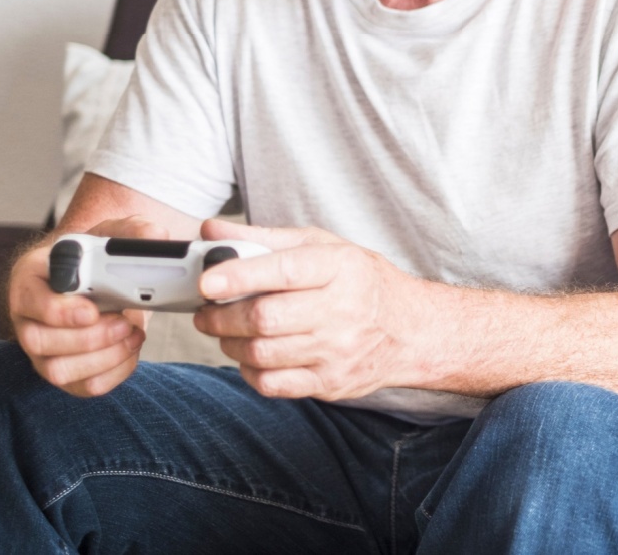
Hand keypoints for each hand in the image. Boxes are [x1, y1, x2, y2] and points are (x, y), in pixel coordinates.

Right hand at [10, 216, 160, 396]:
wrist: (99, 281)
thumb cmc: (97, 257)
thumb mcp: (112, 234)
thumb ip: (133, 231)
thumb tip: (157, 236)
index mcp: (30, 279)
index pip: (29, 301)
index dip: (59, 312)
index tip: (92, 310)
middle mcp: (28, 319)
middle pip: (40, 342)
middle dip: (89, 338)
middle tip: (125, 321)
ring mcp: (42, 351)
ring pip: (59, 371)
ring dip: (105, 356)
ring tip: (133, 333)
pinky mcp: (66, 372)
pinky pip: (84, 386)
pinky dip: (115, 372)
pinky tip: (131, 349)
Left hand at [193, 218, 425, 399]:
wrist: (410, 329)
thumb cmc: (360, 282)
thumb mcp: (323, 247)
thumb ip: (264, 239)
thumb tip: (210, 231)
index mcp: (341, 267)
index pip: (285, 271)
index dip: (240, 277)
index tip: (206, 281)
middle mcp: (343, 309)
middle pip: (265, 318)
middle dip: (222, 317)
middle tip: (207, 312)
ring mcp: (338, 350)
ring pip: (262, 353)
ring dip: (230, 343)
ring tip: (226, 331)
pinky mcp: (331, 382)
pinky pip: (272, 384)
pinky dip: (249, 371)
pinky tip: (250, 356)